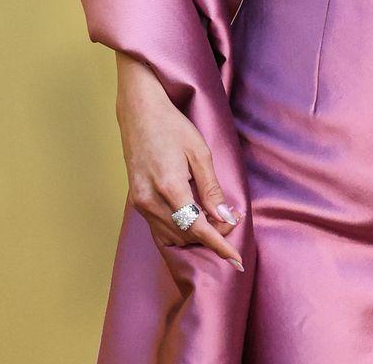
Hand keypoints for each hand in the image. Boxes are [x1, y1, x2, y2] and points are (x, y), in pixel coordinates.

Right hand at [114, 51, 246, 271]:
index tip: (236, 259)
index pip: (198, 229)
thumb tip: (224, 216)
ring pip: (172, 236)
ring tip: (214, 220)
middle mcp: (151, 201)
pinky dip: (178, 232)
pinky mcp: (137, 201)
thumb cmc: (172, 126)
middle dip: (212, 235)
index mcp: (170, 188)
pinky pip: (159, 229)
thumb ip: (211, 188)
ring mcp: (140, 203)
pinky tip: (193, 222)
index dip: (219, 246)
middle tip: (230, 220)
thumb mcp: (199, 153)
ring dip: (195, 235)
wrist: (140, 113)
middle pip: (187, 235)